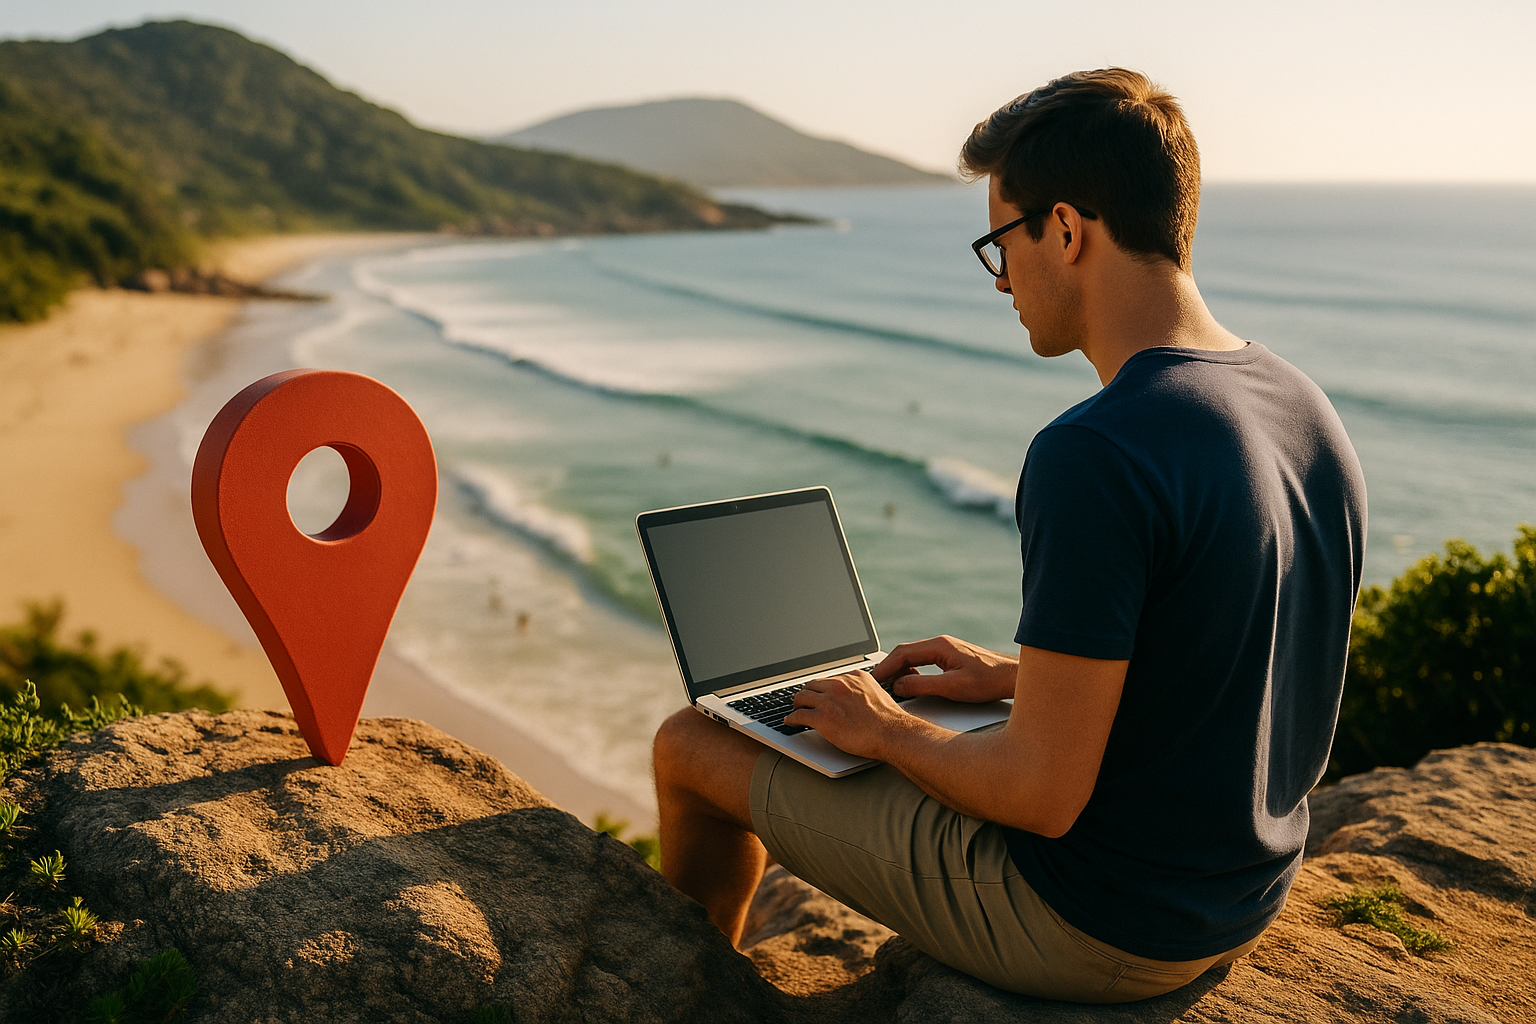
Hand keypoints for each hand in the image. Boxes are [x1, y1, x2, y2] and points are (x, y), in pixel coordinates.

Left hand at [784, 670, 910, 759]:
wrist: (892, 734)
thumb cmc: (888, 720)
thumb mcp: (876, 694)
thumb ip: (860, 691)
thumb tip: (852, 698)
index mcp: (853, 677)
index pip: (829, 679)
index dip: (821, 689)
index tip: (817, 694)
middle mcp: (839, 685)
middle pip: (812, 685)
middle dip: (807, 694)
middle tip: (803, 703)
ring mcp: (829, 700)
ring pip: (802, 697)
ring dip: (797, 705)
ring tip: (796, 711)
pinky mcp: (822, 718)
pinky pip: (799, 715)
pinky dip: (792, 719)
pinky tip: (791, 722)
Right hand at [872, 635, 1017, 703]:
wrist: (1011, 678)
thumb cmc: (988, 681)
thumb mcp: (953, 687)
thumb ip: (922, 687)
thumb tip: (899, 687)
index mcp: (939, 646)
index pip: (902, 653)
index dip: (885, 667)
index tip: (874, 680)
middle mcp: (940, 643)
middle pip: (904, 652)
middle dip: (888, 668)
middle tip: (876, 684)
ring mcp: (945, 649)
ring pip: (913, 656)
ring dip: (899, 670)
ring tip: (890, 686)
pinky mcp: (950, 657)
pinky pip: (923, 661)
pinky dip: (911, 671)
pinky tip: (911, 684)